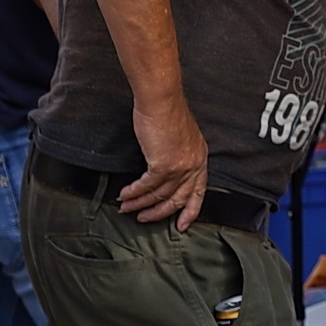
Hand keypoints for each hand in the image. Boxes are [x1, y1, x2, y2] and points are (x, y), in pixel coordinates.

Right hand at [119, 96, 208, 229]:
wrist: (162, 100)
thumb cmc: (168, 112)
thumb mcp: (181, 137)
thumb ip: (178, 155)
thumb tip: (164, 170)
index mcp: (200, 157)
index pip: (199, 191)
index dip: (190, 211)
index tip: (182, 225)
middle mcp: (194, 164)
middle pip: (179, 198)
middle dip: (159, 212)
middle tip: (143, 219)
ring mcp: (180, 166)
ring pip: (159, 194)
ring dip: (140, 203)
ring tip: (126, 208)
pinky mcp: (164, 165)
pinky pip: (146, 186)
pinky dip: (133, 193)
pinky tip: (124, 195)